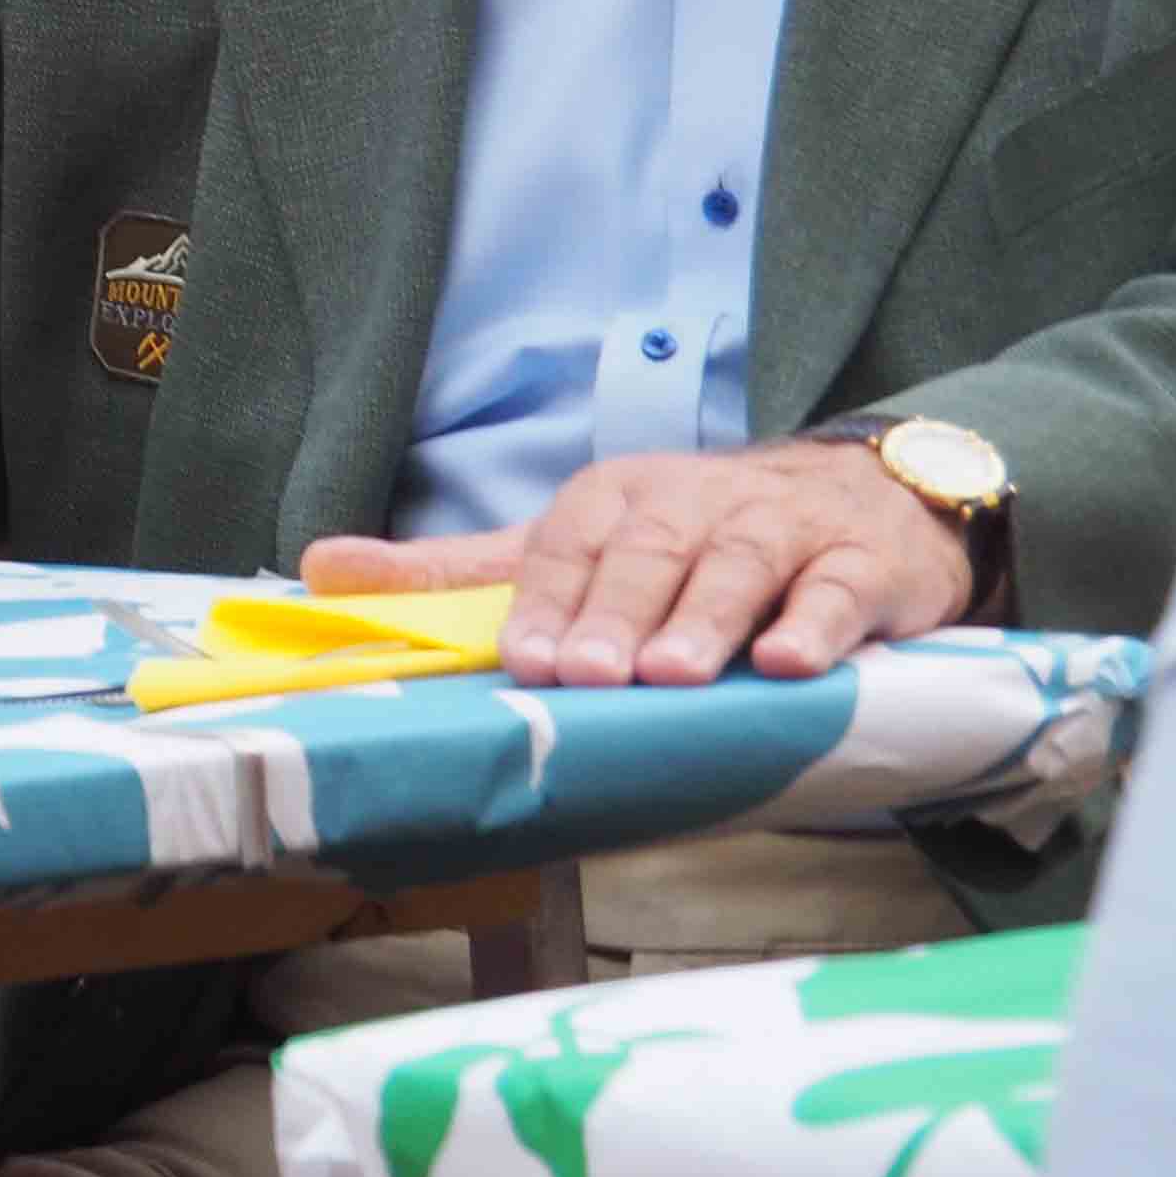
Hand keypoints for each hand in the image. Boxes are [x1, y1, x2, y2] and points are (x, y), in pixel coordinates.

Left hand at [299, 441, 977, 687]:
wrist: (854, 499)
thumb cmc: (688, 539)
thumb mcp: (573, 546)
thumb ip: (459, 573)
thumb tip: (316, 567)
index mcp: (611, 503)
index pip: (566, 552)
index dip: (546, 607)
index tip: (527, 663)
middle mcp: (690, 506)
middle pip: (647, 558)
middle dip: (615, 617)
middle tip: (590, 677)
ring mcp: (778, 532)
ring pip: (736, 571)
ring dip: (703, 621)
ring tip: (673, 675)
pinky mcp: (859, 564)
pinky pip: (837, 592)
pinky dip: (816, 624)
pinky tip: (794, 662)